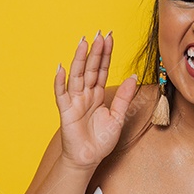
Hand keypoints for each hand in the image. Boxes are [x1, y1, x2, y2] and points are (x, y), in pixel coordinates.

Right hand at [53, 31, 137, 169]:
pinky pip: (62, 94)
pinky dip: (60, 82)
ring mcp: (75, 101)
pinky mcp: (66, 111)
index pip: (102, 69)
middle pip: (90, 69)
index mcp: (98, 94)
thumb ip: (124, 97)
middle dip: (95, 51)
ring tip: (83, 43)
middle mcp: (85, 94)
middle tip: (99, 34)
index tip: (109, 37)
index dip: (105, 54)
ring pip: (77, 76)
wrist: (89, 159)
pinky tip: (61, 69)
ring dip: (79, 59)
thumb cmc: (101, 140)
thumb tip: (133, 77)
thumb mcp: (118, 117)